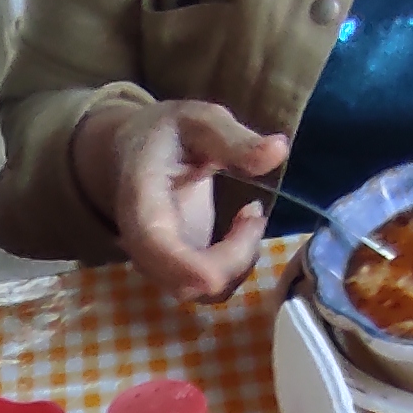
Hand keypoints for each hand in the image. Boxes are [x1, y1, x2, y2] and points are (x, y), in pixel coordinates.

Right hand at [73, 100, 289, 302]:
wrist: (133, 153)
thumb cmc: (166, 135)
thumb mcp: (198, 121)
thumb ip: (234, 138)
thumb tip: (279, 151)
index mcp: (142, 204)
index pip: (155, 247)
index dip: (188, 268)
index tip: (222, 266)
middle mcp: (144, 245)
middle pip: (187, 283)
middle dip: (236, 256)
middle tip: (253, 210)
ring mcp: (161, 263)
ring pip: (204, 291)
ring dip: (242, 259)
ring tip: (250, 214)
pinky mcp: (180, 269)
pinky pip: (213, 286)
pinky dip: (239, 263)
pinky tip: (243, 227)